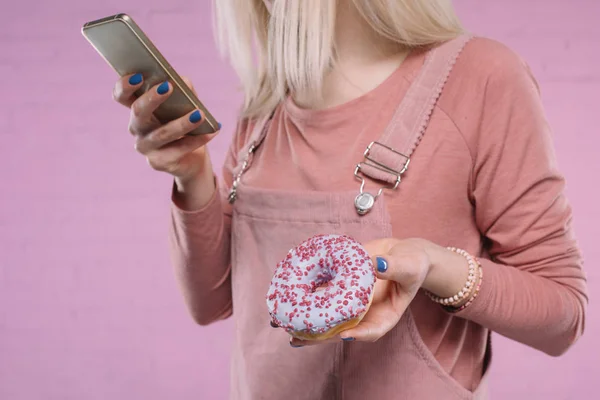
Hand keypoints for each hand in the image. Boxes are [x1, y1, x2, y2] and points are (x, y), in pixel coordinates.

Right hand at [113, 73, 218, 182]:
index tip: (138, 76)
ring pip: (161, 133)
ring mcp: (145, 147)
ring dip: (182, 123)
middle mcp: (136, 128)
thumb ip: (183, 90)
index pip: (121, 95)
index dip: (125, 85)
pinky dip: (196, 140)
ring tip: (200, 114)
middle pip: (138, 112)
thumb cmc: (184, 125)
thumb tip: (183, 82)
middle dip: (152, 98)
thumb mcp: (184, 104)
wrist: (192, 159)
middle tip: (169, 87)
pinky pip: (178, 150)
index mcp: (138, 109)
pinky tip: (211, 132)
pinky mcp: (158, 162)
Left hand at [289, 238, 433, 346]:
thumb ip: (394, 267)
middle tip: (297, 339)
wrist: (402, 252)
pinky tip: (288, 301)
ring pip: (328, 316)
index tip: (344, 336)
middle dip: (319, 336)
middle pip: (342, 330)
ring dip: (306, 322)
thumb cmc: (413, 263)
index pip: (372, 330)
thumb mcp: (409, 266)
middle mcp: (365, 312)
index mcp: (385, 315)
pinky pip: (324, 295)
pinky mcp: (341, 287)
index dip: (357, 335)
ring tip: (283, 325)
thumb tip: (375, 264)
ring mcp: (351, 301)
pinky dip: (307, 299)